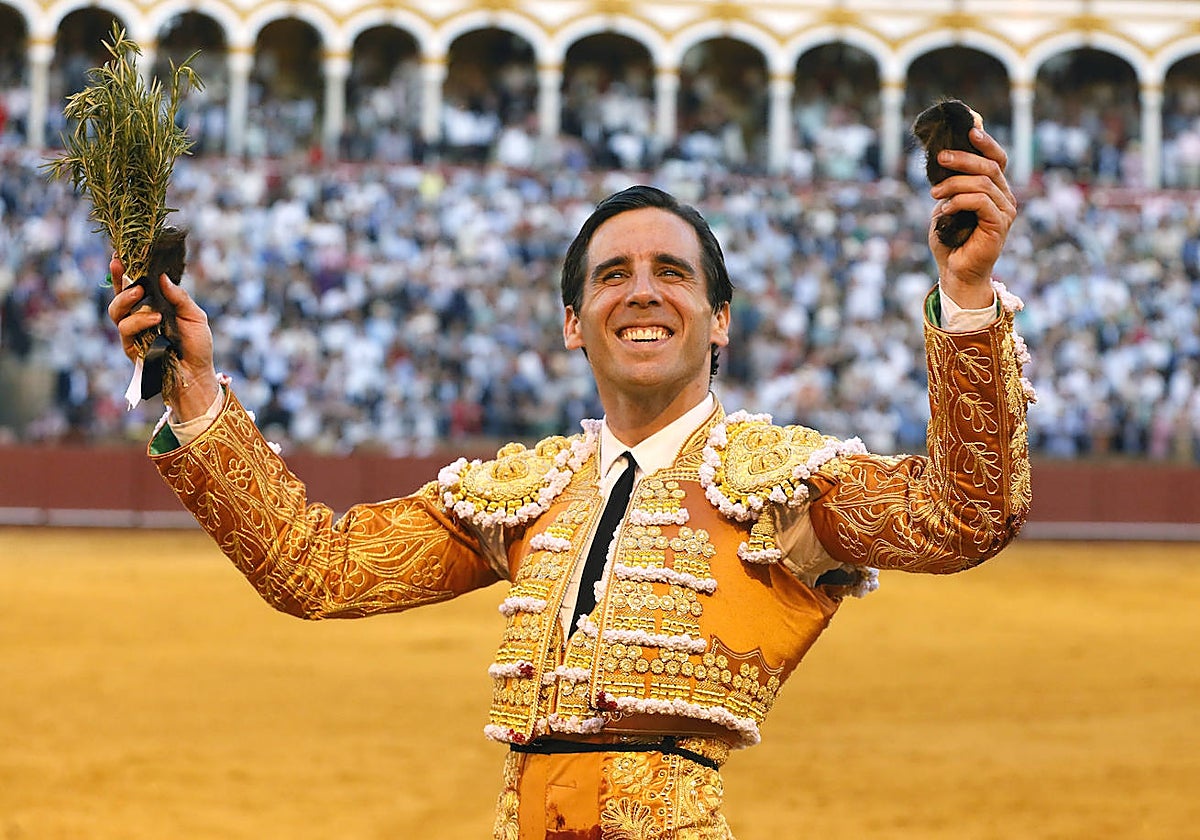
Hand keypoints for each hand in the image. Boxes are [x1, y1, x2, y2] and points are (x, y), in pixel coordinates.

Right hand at [107, 257, 219, 418]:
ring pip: (116, 311)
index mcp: (154, 305)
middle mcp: (140, 316)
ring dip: (127, 300)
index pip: (135, 284)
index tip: (119, 253)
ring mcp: (133, 332)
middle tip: (125, 268)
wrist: (197, 373)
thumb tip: (162, 277)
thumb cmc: (197, 345)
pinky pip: (126, 330)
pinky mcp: (131, 347)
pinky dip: (139, 322)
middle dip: (118, 279)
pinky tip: (155, 319)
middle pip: (119, 295)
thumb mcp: (195, 316)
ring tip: (141, 294)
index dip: (125, 270)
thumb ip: (179, 297)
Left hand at [927, 126, 1016, 308]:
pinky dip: (959, 201)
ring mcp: (1005, 211)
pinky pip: (980, 201)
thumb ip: (952, 185)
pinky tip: (945, 209)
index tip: (969, 130)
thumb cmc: (950, 240)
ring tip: (934, 193)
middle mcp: (1005, 198)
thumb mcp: (947, 205)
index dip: (986, 142)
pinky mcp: (999, 225)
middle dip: (963, 158)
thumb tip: (945, 158)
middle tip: (940, 158)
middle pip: (989, 166)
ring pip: (982, 183)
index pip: (997, 159)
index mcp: (995, 190)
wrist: (955, 272)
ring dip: (954, 184)